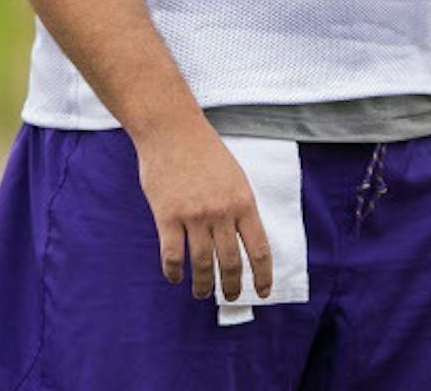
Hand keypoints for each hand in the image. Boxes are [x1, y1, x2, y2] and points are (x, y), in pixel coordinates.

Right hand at [136, 122, 271, 301]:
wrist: (173, 132)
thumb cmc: (206, 153)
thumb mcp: (235, 178)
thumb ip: (239, 208)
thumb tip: (242, 239)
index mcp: (244, 203)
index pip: (259, 249)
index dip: (263, 275)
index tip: (263, 292)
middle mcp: (222, 212)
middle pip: (231, 261)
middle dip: (232, 286)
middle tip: (232, 298)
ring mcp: (194, 215)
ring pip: (201, 263)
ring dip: (203, 284)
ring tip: (202, 294)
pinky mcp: (167, 216)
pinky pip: (172, 254)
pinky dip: (174, 271)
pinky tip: (175, 278)